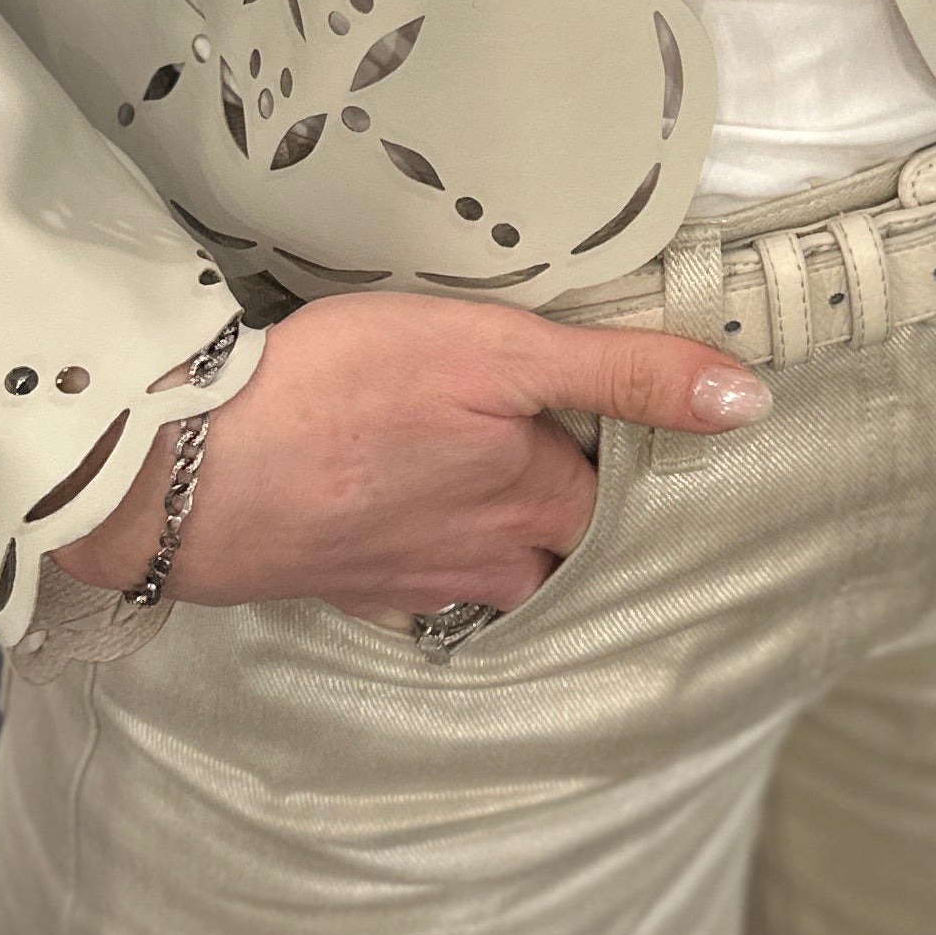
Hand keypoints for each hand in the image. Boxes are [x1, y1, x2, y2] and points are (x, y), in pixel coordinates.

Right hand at [49, 296, 772, 622]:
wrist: (185, 472)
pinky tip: (409, 527)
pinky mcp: (335, 580)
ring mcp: (403, 580)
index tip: (653, 446)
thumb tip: (751, 403)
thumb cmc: (344, 393)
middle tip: (588, 474)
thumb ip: (622, 375)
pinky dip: (422, 556)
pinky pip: (404, 581)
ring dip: (505, 548)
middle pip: (557, 555)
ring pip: (485, 576)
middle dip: (576, 525)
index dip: (641, 473)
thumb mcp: (500, 352)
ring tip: (509, 503)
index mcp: (533, 505)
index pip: (621, 505)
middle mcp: (481, 560)